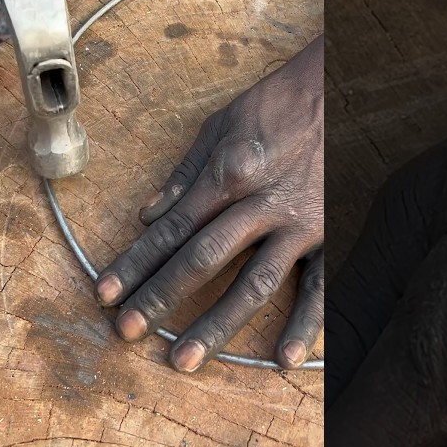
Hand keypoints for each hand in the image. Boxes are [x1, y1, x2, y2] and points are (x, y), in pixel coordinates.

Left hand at [94, 36, 323, 371]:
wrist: (341, 87)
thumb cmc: (276, 102)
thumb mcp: (220, 124)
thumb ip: (184, 173)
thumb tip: (149, 213)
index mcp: (226, 174)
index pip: (169, 228)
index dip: (134, 263)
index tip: (105, 293)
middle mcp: (259, 204)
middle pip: (200, 259)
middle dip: (159, 297)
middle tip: (127, 331)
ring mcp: (298, 224)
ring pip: (253, 284)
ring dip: (216, 325)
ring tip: (185, 358)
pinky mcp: (329, 235)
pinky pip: (317, 287)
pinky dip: (302, 325)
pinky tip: (283, 359)